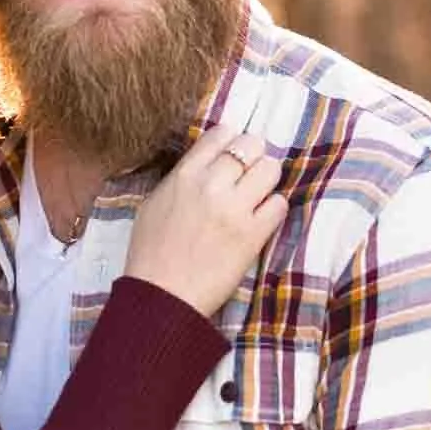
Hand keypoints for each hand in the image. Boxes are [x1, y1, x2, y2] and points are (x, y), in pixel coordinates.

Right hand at [123, 122, 286, 316]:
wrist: (161, 296)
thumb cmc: (151, 254)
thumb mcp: (154, 203)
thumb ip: (181, 178)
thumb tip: (207, 164)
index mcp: (184, 174)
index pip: (222, 133)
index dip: (232, 141)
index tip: (233, 156)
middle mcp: (211, 184)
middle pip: (253, 145)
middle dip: (254, 158)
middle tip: (249, 177)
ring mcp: (234, 209)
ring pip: (271, 169)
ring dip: (267, 181)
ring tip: (257, 197)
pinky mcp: (252, 235)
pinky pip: (279, 205)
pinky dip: (273, 210)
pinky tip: (260, 221)